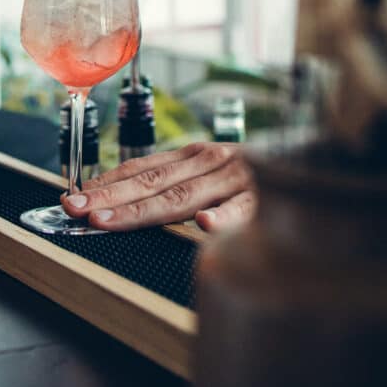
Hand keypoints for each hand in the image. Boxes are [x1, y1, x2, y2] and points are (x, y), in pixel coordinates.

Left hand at [61, 142, 254, 232]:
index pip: (141, 169)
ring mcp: (237, 179)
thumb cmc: (255, 172)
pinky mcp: (267, 199)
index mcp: (195, 157)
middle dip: (109, 198)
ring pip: (184, 198)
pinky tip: (205, 228)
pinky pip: (245, 211)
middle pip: (152, 184)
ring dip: (143, 209)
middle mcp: (210, 162)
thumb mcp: (212, 170)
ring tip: (109, 221)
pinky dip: (225, 218)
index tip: (73, 196)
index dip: (106, 183)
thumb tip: (126, 198)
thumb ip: (177, 183)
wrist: (313, 158)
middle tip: (75, 210)